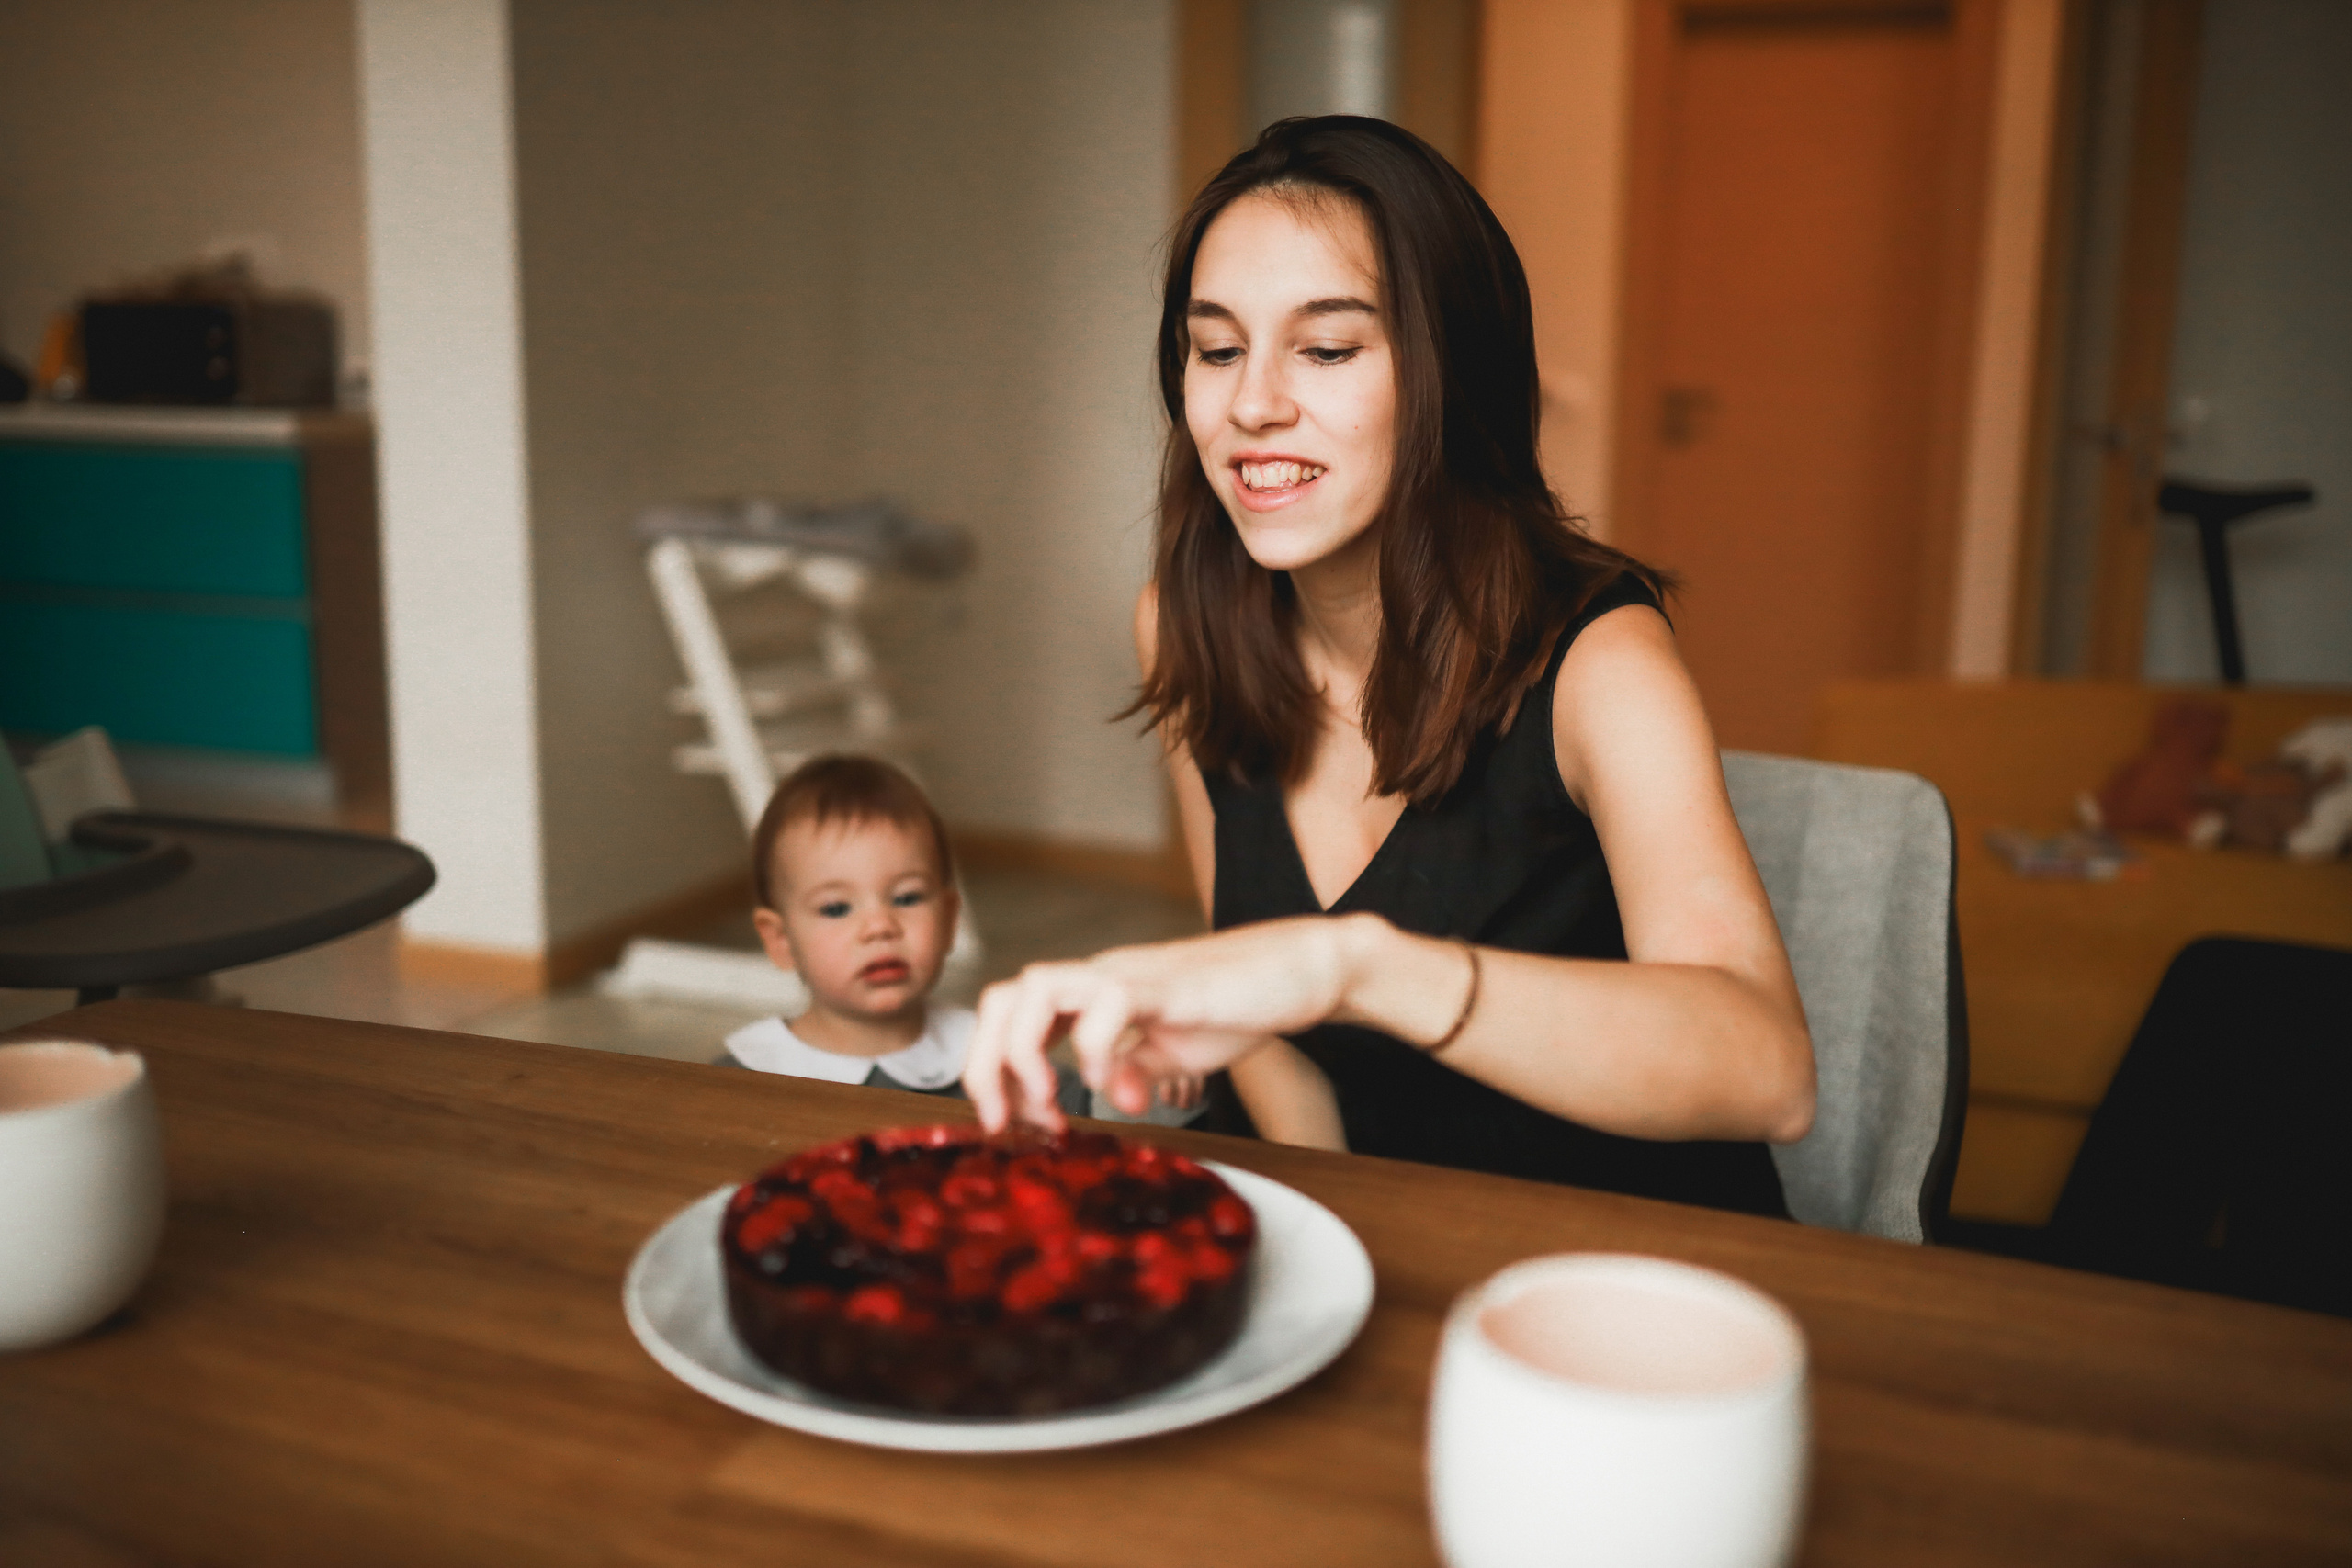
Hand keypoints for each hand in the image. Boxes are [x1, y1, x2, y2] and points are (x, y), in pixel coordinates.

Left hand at [962, 916, 1362, 1131]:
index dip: (992, 1071)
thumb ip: (1136, 1073)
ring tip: (1050, 1101)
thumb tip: (1112, 1099)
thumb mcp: (1174, 1054)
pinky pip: (1106, 1004)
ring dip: (1024, 1052)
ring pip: (1035, 989)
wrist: (1305, 969)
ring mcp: (1130, 975)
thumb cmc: (1240, 1006)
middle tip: (1005, 1124)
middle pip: (1003, 998)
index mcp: (1092, 996)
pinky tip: (1117, 1085)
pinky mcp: (1168, 984)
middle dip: (985, 1066)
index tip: (1012, 1126)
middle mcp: (1099, 978)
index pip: (1010, 1016)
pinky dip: (1095, 1049)